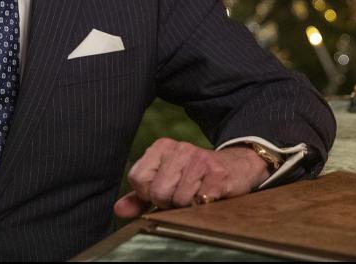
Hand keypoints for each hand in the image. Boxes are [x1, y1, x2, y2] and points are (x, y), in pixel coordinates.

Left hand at [112, 138, 269, 218]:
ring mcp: (200, 158)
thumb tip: (118, 209)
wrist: (237, 167)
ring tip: (198, 192)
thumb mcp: (166, 182)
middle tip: (184, 193)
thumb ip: (140, 196)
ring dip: (188, 204)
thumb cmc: (195, 178)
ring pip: (178, 199)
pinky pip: (199, 201)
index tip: (165, 189)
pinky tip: (210, 193)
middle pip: (158, 192)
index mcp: (161, 146)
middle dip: (169, 201)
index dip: (149, 193)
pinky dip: (203, 204)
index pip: (138, 179)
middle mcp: (180, 148)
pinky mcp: (218, 173)